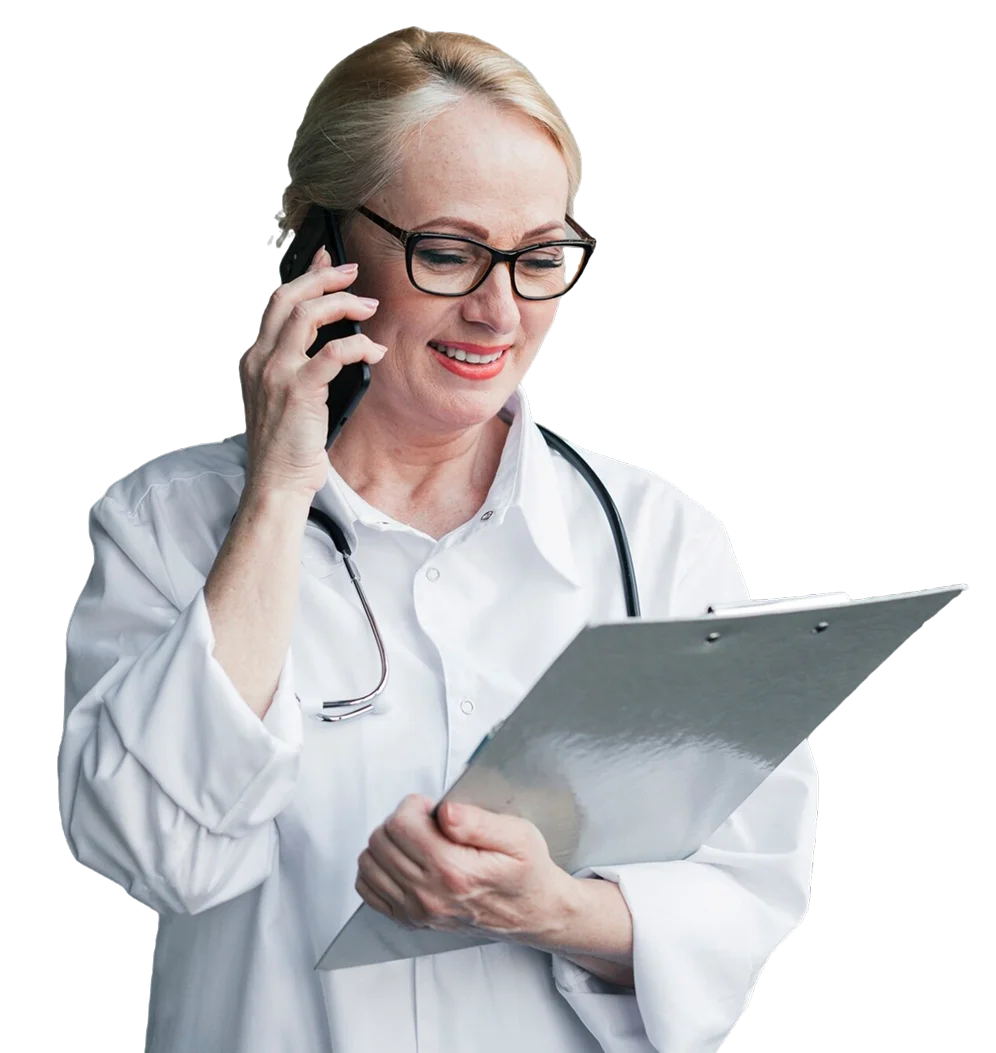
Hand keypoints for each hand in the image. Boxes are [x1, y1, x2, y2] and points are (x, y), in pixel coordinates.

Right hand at [240, 246, 387, 497]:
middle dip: (323, 277)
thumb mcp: (281, 399)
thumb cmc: (286, 447)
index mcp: (256, 358)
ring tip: (368, 306)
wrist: (275, 482)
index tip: (328, 261)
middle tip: (352, 272)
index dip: (305, 276)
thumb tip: (330, 344)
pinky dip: (358, 347)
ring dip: (343, 304)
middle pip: (290, 297)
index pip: (277, 302)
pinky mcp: (299, 391)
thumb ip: (295, 369)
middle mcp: (261, 359)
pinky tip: (374, 352)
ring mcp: (277, 374)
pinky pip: (333, 354)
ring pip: (308, 315)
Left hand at [355, 794, 572, 946]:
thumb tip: (445, 811)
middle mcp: (430, 895)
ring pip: (370, 862)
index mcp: (454, 870)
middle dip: (400, 820)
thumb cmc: (526, 873)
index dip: (413, 806)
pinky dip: (378, 868)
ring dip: (388, 842)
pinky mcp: (410, 919)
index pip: (401, 825)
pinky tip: (402, 859)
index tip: (430, 807)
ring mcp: (417, 911)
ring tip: (416, 839)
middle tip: (425, 821)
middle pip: (381, 841)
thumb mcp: (518, 835)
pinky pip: (368, 888)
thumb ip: (478, 820)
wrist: (533, 912)